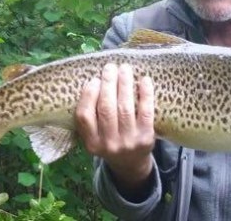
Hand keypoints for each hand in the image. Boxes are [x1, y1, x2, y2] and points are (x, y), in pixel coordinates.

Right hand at [75, 63, 155, 197]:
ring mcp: (128, 142)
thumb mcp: (95, 136)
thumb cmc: (110, 141)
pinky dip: (145, 94)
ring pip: (125, 108)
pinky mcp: (146, 138)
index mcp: (91, 143)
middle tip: (110, 67)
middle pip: (106, 108)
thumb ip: (91, 116)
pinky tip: (144, 80)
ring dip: (124, 84)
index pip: (84, 116)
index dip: (88, 95)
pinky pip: (146, 112)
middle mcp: (108, 144)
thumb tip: (94, 80)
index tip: (93, 79)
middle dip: (108, 84)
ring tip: (124, 69)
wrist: (131, 164)